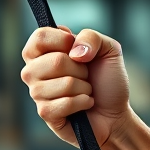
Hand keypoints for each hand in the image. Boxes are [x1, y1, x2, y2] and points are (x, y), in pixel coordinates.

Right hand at [20, 26, 131, 146]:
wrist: (115, 112)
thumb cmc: (108, 80)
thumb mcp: (108, 50)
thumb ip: (91, 37)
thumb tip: (74, 51)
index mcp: (43, 50)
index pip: (40, 37)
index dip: (64, 41)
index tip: (79, 51)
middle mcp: (34, 70)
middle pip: (56, 61)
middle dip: (81, 69)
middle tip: (86, 75)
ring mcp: (37, 92)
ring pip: (64, 84)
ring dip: (84, 88)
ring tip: (85, 90)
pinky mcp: (45, 113)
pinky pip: (66, 103)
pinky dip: (83, 102)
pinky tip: (84, 104)